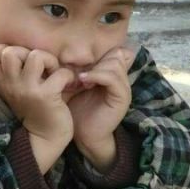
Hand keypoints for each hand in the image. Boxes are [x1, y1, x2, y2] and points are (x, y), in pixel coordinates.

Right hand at [0, 45, 74, 172]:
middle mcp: (12, 85)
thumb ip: (19, 75)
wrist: (44, 141)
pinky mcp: (46, 96)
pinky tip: (68, 85)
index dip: (5, 52)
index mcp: (4, 84)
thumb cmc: (36, 113)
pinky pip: (60, 73)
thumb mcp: (19, 93)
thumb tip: (33, 52)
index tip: (21, 62)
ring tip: (54, 73)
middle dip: (29, 52)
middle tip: (41, 68)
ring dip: (50, 61)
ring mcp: (28, 90)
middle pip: (9, 51)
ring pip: (35, 55)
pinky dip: (68, 76)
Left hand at [67, 47, 134, 170]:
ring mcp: (124, 88)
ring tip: (79, 78)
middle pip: (114, 55)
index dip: (95, 54)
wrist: (84, 136)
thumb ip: (77, 70)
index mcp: (112, 75)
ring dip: (95, 68)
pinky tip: (83, 81)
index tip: (76, 63)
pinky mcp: (122, 98)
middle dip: (94, 60)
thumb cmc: (76, 112)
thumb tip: (66, 53)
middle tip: (76, 70)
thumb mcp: (74, 86)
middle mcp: (121, 80)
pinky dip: (97, 76)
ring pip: (114, 64)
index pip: (111, 52)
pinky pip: (112, 78)